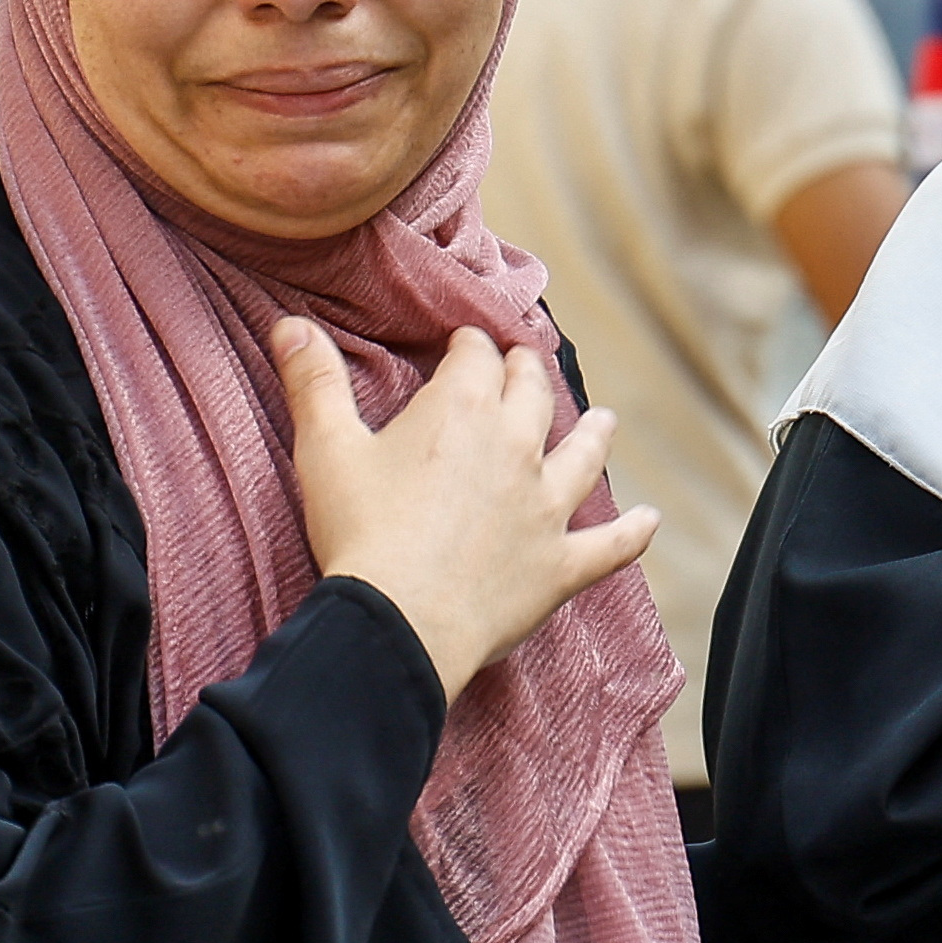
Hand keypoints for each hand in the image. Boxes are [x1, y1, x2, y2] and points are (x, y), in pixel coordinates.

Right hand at [274, 319, 659, 702]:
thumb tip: (291, 323)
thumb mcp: (325, 448)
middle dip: (528, 374)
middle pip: (534, 394)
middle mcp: (517, 446)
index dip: (470, 346)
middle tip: (526, 367)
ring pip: (585, 457)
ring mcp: (547, 506)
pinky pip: (612, 545)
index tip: (465, 345)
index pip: (476, 357)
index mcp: (462, 409)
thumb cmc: (360, 531)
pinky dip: (633, 533)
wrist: (400, 618)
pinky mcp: (562, 563)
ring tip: (605, 421)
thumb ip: (313, 381)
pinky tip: (650, 522)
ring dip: (596, 435)